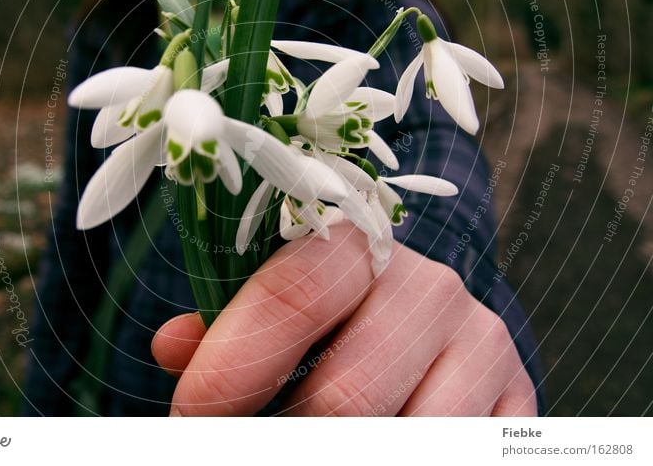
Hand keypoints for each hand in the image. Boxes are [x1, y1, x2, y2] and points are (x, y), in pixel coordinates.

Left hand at [152, 222, 536, 415]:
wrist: (428, 314)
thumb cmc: (335, 310)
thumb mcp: (281, 298)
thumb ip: (228, 322)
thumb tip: (172, 347)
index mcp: (359, 247)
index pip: (292, 297)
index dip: (233, 366)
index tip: (192, 414)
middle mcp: (430, 289)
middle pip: (347, 394)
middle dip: (283, 437)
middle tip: (246, 446)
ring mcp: (483, 346)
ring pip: (407, 438)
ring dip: (340, 452)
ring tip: (308, 442)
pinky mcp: (519, 401)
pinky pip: (458, 453)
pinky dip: (400, 455)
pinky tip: (374, 444)